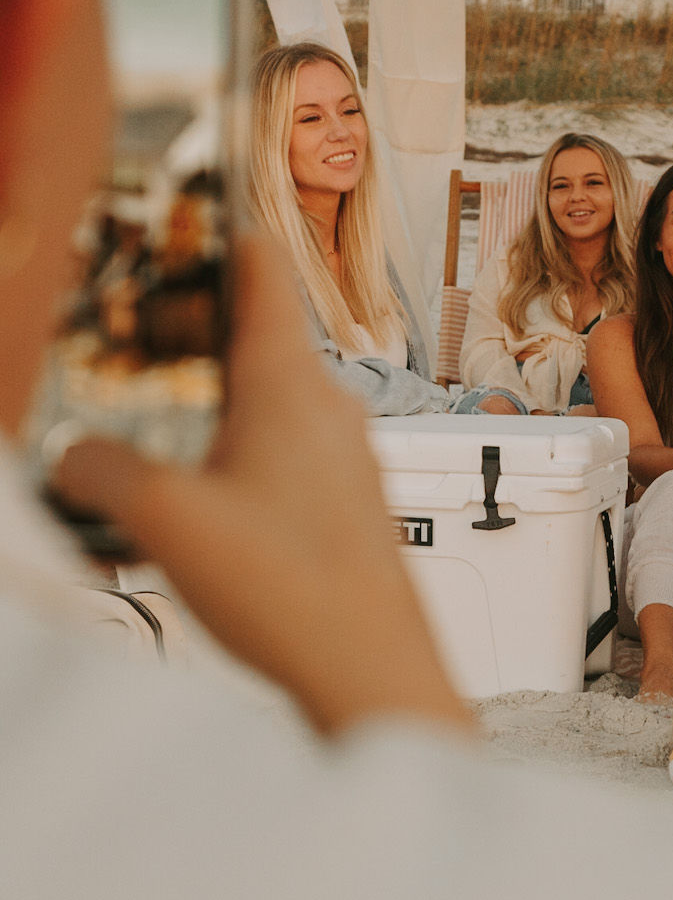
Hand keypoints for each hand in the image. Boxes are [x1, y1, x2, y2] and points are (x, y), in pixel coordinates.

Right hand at [53, 235, 473, 739]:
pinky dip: (236, 462)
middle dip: (191, 336)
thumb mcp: (164, 521)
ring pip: (271, 402)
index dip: (216, 236)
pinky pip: (285, 460)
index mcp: (289, 384)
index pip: (261, 267)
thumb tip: (72, 459)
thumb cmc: (298, 594)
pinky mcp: (346, 508)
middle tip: (139, 351)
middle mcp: (328, 410)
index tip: (182, 226)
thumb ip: (100, 474)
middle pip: (258, 335)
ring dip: (211, 407)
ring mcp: (345, 460)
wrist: (372, 673)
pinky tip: (199, 514)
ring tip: (156, 439)